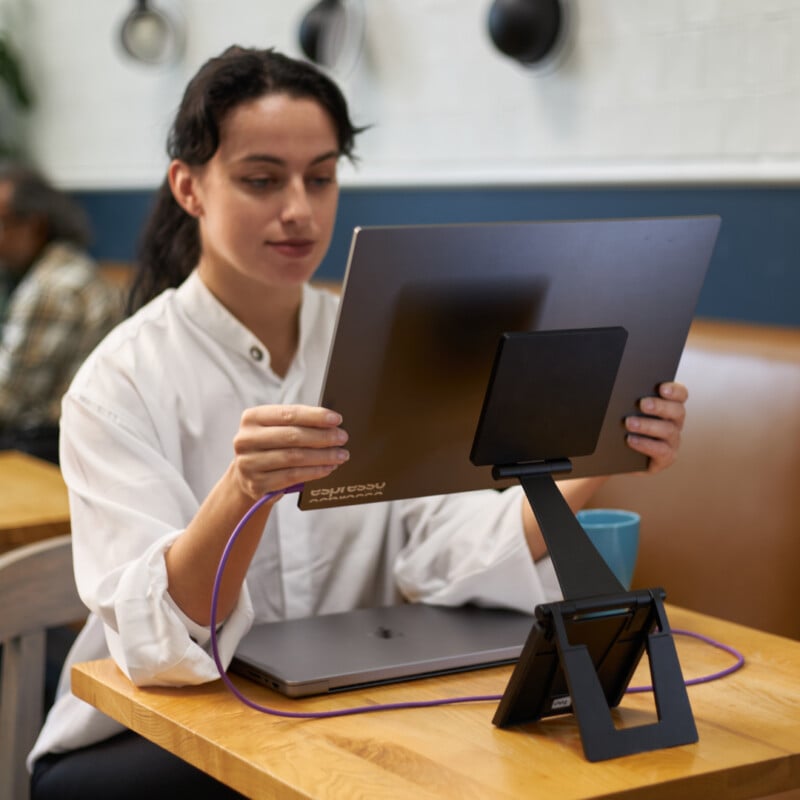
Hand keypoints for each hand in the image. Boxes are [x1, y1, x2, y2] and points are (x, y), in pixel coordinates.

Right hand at [231, 404, 348, 498]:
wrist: (248, 477)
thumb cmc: (270, 447)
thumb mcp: (276, 429)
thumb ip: (297, 424)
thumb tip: (332, 424)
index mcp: (252, 418)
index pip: (288, 414)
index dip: (315, 416)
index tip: (336, 419)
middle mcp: (246, 439)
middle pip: (292, 436)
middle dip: (322, 437)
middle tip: (342, 438)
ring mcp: (249, 463)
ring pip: (294, 457)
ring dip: (322, 456)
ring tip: (340, 455)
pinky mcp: (256, 484)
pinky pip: (292, 476)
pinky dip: (314, 472)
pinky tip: (328, 468)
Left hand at [624, 381, 686, 473]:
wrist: (615, 455)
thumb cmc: (621, 428)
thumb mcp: (623, 411)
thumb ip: (628, 400)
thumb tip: (619, 390)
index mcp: (668, 406)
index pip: (680, 394)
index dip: (674, 390)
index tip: (661, 387)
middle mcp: (674, 422)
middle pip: (677, 411)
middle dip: (660, 406)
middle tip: (642, 404)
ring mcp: (672, 441)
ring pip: (668, 430)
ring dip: (648, 425)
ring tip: (629, 423)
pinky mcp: (666, 458)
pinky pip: (662, 451)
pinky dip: (646, 444)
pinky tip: (630, 440)